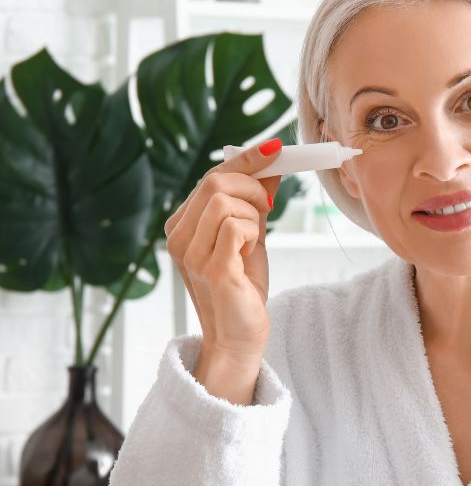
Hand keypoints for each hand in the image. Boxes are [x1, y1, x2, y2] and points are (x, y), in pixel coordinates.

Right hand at [163, 139, 282, 364]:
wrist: (239, 337)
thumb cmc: (243, 289)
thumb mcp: (251, 238)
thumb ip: (255, 205)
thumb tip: (271, 169)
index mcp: (182, 226)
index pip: (210, 176)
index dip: (245, 159)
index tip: (275, 148)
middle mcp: (178, 237)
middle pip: (215, 180)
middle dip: (253, 185)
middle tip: (268, 208)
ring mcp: (191, 253)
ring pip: (224, 199)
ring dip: (252, 213)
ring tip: (255, 238)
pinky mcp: (212, 268)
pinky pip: (236, 227)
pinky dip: (252, 233)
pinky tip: (249, 253)